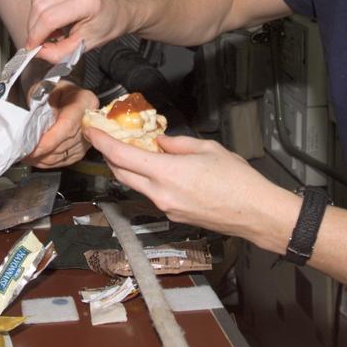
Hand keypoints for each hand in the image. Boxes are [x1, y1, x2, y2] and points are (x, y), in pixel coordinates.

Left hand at [23, 82, 98, 167]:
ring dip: (43, 158)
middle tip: (23, 153)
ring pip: (65, 155)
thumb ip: (40, 107)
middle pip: (66, 143)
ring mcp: (87, 136)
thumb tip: (31, 129)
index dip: (50, 139)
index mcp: (85, 100)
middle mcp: (89, 119)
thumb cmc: (51, 86)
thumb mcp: (43, 89)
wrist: (58, 91)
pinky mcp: (81, 147)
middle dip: (43, 151)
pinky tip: (36, 158)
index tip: (34, 147)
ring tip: (26, 156)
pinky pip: (65, 160)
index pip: (68, 126)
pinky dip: (48, 162)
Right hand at [25, 0, 135, 62]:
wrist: (122, 8)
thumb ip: (61, 52)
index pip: (50, 17)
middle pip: (40, 5)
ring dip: (36, 19)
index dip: (37, 35)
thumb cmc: (110, 25)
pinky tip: (53, 21)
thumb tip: (39, 53)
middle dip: (34, 28)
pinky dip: (42, 10)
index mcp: (87, 1)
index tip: (32, 49)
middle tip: (39, 43)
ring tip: (50, 33)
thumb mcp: (87, 45)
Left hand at [84, 129, 292, 243]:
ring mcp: (166, 208)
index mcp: (167, 173)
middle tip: (105, 138)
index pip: (122, 156)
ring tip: (131, 150)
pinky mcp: (173, 216)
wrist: (256, 214)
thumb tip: (159, 142)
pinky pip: (151, 194)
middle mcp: (160, 194)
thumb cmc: (238, 180)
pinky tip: (156, 168)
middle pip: (120, 173)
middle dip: (109, 155)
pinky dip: (146, 179)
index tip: (90, 130)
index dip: (102, 142)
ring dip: (127, 168)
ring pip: (134, 185)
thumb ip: (177, 144)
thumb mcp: (207, 149)